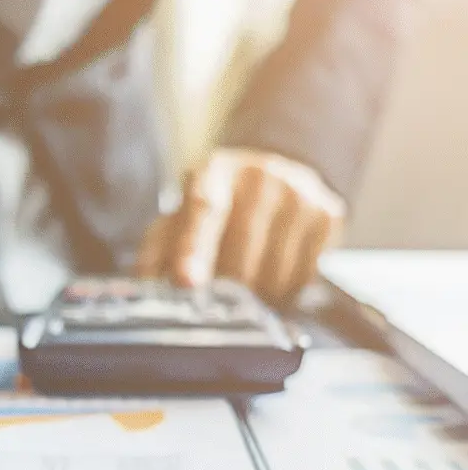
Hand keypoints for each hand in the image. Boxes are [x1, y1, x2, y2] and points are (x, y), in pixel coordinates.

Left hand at [135, 148, 345, 303]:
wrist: (273, 169)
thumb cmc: (216, 203)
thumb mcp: (179, 216)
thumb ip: (158, 251)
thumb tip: (142, 289)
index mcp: (213, 173)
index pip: (203, 210)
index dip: (193, 250)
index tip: (185, 282)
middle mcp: (260, 178)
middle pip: (241, 254)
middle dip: (224, 290)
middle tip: (215, 300)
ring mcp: (299, 193)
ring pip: (275, 273)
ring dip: (256, 298)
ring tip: (245, 287)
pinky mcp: (328, 213)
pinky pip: (305, 276)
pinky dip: (285, 292)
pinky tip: (273, 277)